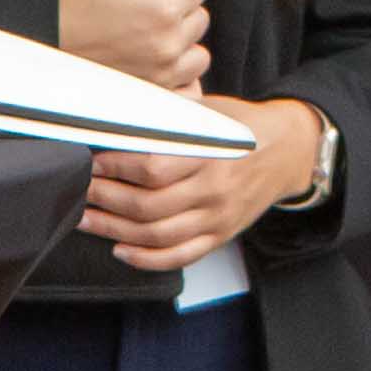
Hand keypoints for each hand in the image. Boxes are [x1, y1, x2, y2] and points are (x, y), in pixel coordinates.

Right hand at [59, 0, 210, 93]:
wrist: (36, 41)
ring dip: (181, 43)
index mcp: (160, 11)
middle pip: (200, 18)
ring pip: (197, 54)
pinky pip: (189, 87)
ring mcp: (161, 77)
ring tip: (147, 35)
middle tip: (143, 8)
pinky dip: (179, 77)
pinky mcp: (152, 96)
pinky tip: (154, 63)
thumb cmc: (66, 0)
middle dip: (178, 8)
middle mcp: (166, 48)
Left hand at [82, 97, 327, 268]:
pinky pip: (179, 257)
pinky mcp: (220, 235)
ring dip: (114, 230)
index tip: (94, 162)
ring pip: (157, 235)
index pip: (154, 168)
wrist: (289, 151)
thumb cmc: (245, 128)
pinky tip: (122, 249)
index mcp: (211, 154)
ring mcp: (218, 217)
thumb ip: (173, 121)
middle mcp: (214, 190)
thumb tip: (122, 123)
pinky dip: (147, 259)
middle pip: (149, 205)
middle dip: (106, 199)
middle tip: (82, 190)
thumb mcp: (212, 111)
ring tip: (88, 219)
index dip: (116, 168)